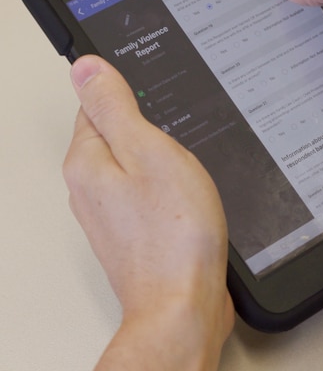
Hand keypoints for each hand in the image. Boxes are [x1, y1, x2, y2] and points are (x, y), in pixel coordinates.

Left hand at [64, 55, 231, 370]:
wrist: (184, 303)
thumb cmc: (173, 234)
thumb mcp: (150, 151)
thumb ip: (116, 106)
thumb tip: (86, 67)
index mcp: (87, 162)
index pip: (95, 105)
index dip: (131, 94)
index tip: (159, 99)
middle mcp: (90, 189)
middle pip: (114, 136)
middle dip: (148, 129)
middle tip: (179, 134)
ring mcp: (111, 215)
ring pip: (133, 167)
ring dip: (160, 161)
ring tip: (186, 167)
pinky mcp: (134, 235)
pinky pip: (147, 196)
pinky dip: (168, 189)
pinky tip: (188, 196)